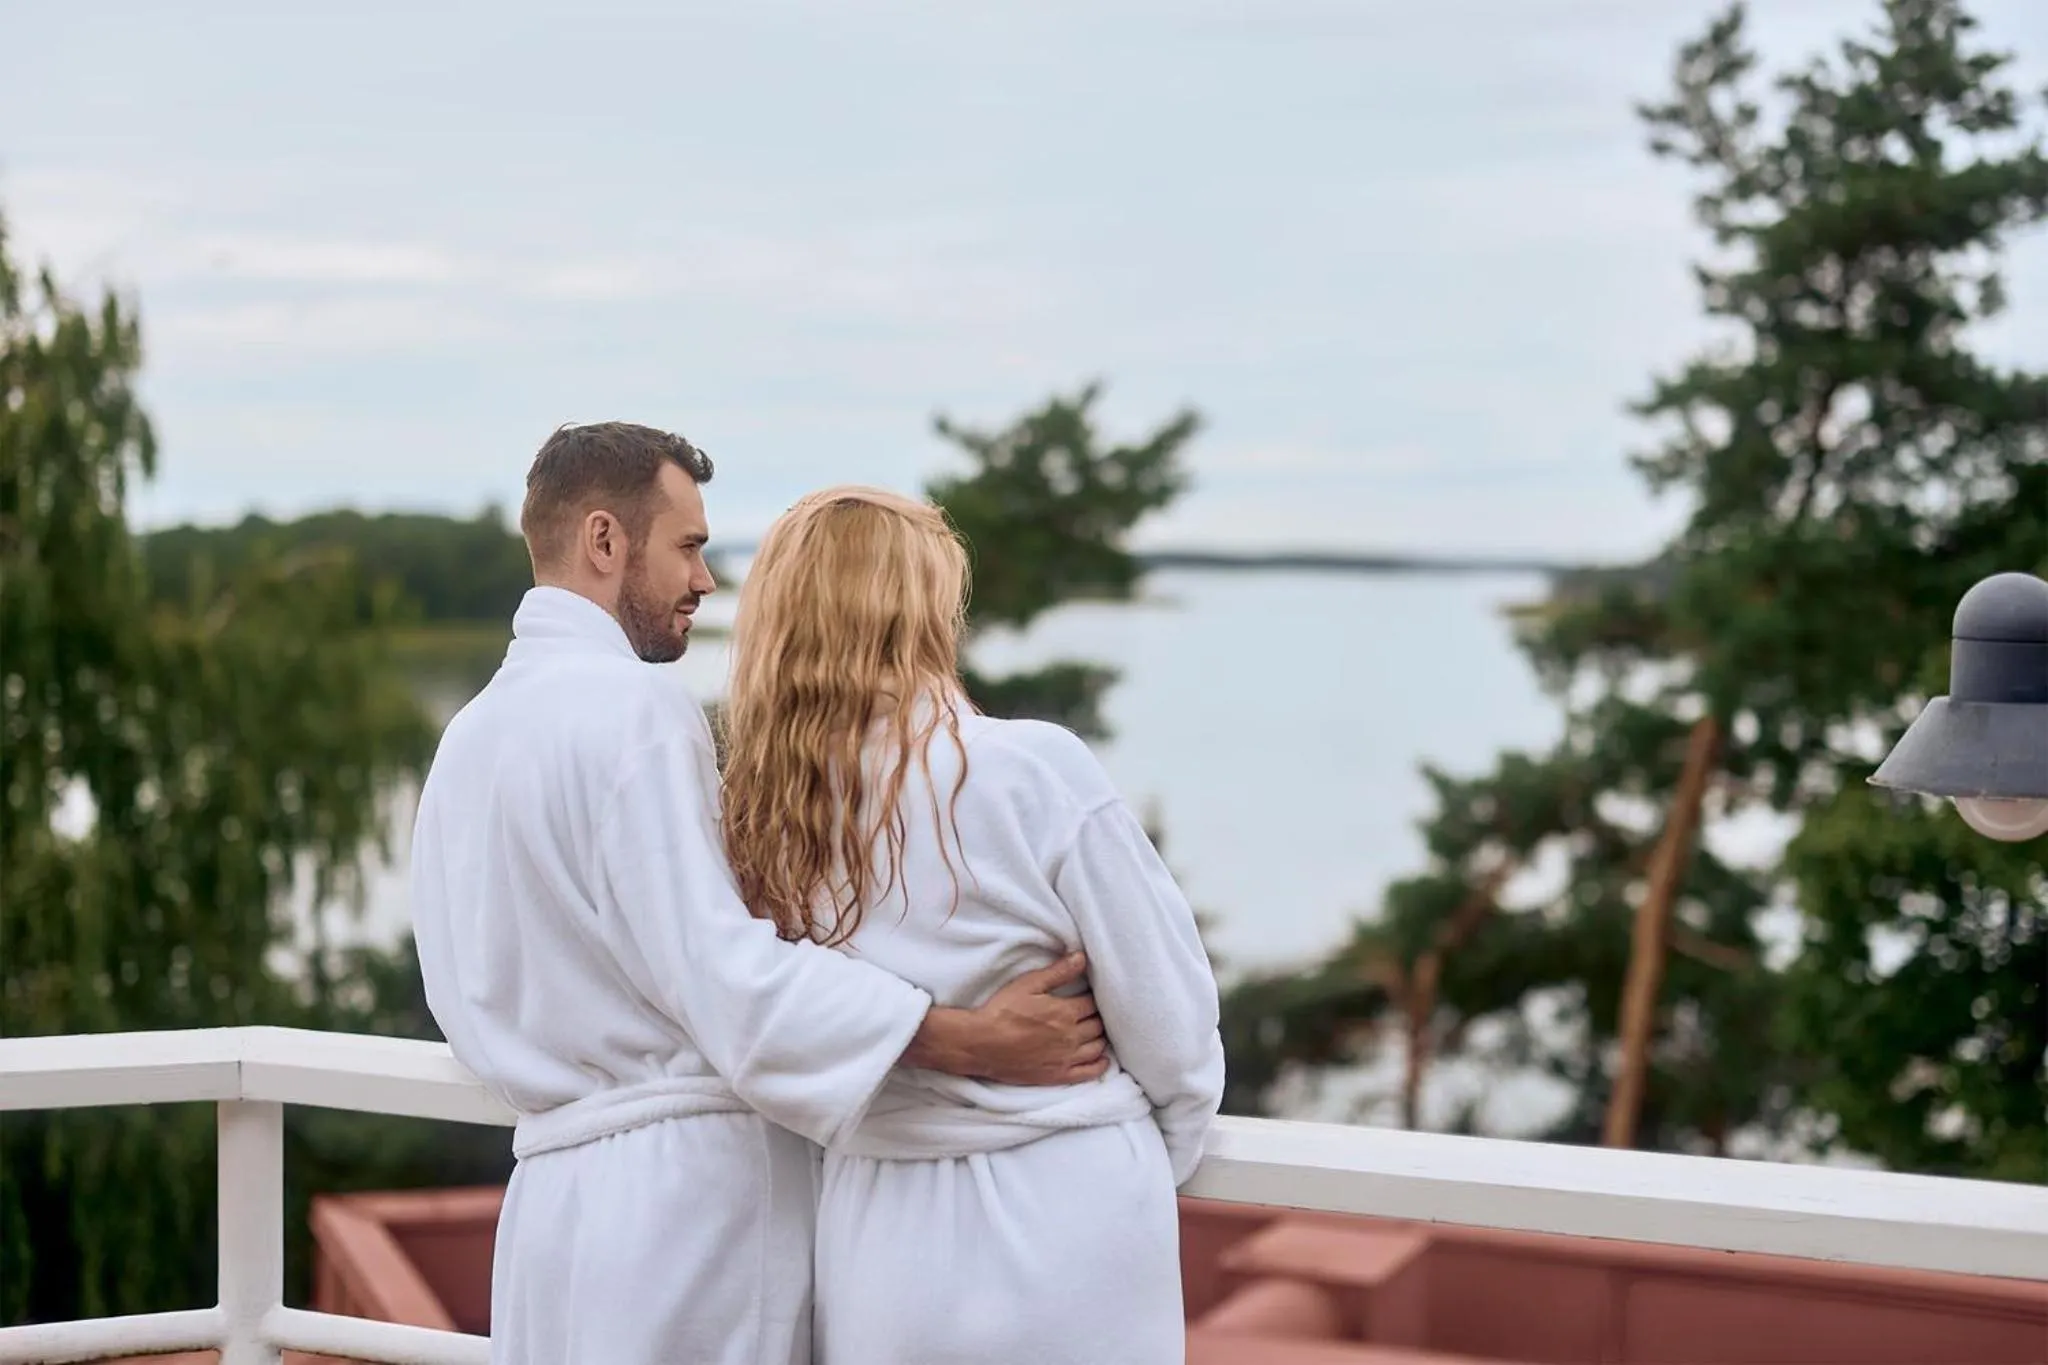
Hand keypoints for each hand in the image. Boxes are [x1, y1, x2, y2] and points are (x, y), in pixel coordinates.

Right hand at [972, 952, 1109, 1085]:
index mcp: (1066, 1012)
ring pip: (1096, 1047)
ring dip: (1100, 1038)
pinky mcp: (1057, 1075)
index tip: (1089, 996)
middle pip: (1097, 1025)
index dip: (1093, 998)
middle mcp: (1071, 1036)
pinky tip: (1103, 1060)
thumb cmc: (1002, 1010)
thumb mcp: (1029, 984)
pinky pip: (1087, 1073)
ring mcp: (1065, 1058)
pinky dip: (1099, 1066)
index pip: (1092, 1004)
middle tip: (1092, 1013)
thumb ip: (1058, 972)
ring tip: (1096, 1032)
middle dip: (1097, 1017)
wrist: (981, 1044)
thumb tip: (1082, 957)